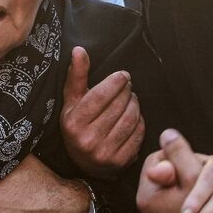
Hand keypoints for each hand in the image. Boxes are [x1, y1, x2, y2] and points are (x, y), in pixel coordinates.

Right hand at [61, 46, 144, 177]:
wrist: (83, 162)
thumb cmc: (77, 124)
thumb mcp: (71, 101)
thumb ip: (77, 75)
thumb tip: (79, 50)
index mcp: (73, 123)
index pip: (100, 96)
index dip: (116, 82)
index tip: (123, 75)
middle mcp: (87, 140)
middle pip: (117, 106)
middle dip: (126, 91)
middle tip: (128, 85)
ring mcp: (104, 153)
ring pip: (130, 118)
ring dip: (135, 104)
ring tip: (132, 98)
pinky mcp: (120, 162)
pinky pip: (138, 134)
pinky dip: (140, 120)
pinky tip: (135, 115)